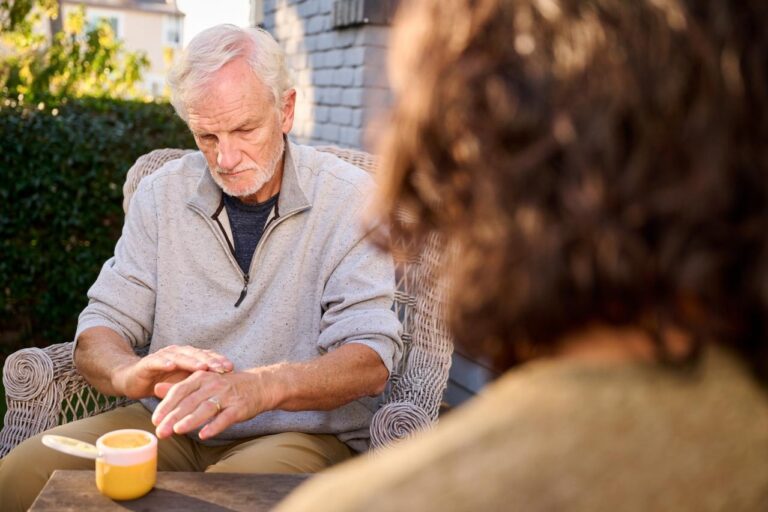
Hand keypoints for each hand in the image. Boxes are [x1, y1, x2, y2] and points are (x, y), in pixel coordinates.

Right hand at [112, 345, 233, 398]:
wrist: (132, 379)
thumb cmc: (162, 382)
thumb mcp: (184, 383)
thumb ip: (199, 383)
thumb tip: (222, 389)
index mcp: (188, 357)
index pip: (206, 357)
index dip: (218, 361)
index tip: (231, 368)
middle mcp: (178, 353)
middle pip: (197, 355)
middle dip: (210, 361)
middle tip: (221, 367)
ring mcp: (163, 356)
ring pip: (180, 356)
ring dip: (191, 361)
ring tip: (202, 367)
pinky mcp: (149, 363)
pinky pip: (158, 361)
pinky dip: (165, 362)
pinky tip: (172, 365)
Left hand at [151, 370, 272, 440]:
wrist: (260, 385)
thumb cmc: (228, 386)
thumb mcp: (203, 382)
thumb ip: (180, 386)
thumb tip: (156, 388)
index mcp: (202, 376)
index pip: (179, 390)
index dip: (166, 405)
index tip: (154, 420)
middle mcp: (213, 384)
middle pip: (190, 401)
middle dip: (174, 417)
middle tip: (161, 431)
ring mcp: (227, 396)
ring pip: (206, 408)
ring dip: (191, 420)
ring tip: (177, 431)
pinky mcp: (239, 407)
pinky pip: (225, 417)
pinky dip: (214, 426)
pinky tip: (204, 435)